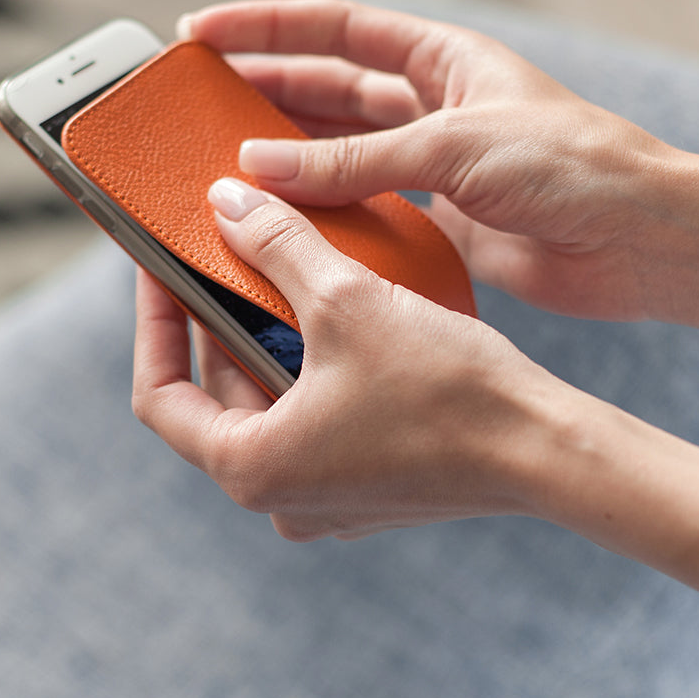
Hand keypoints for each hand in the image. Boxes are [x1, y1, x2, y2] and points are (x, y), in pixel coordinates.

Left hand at [132, 178, 562, 541]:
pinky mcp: (365, 484)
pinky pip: (312, 415)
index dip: (151, 324)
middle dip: (214, 320)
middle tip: (219, 254)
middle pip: (217, 392)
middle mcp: (281, 495)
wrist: (547, 448)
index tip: (155, 271)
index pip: (158, 394)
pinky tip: (329, 314)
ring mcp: (325, 495)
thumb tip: (226, 203)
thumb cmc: (448, 389)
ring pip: (268, 401)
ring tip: (273, 270)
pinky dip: (308, 365)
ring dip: (264, 338)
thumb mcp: (345, 300)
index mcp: (252, 467)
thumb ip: (276, 244)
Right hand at [177, 0, 683, 321]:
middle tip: (195, 103)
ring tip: (221, 162)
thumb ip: (351, 159)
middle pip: (328, 89)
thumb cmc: (571, 165)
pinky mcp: (437, 220)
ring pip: (339, 152)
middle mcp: (431, 107)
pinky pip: (364, 210)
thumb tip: (256, 165)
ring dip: (286, 157)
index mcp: (442, 59)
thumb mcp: (450, 146)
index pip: (337, 27)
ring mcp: (431, 165)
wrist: (638, 240)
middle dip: (263, 90)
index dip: (267, 26)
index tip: (203, 33)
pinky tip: (283, 223)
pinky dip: (323, 216)